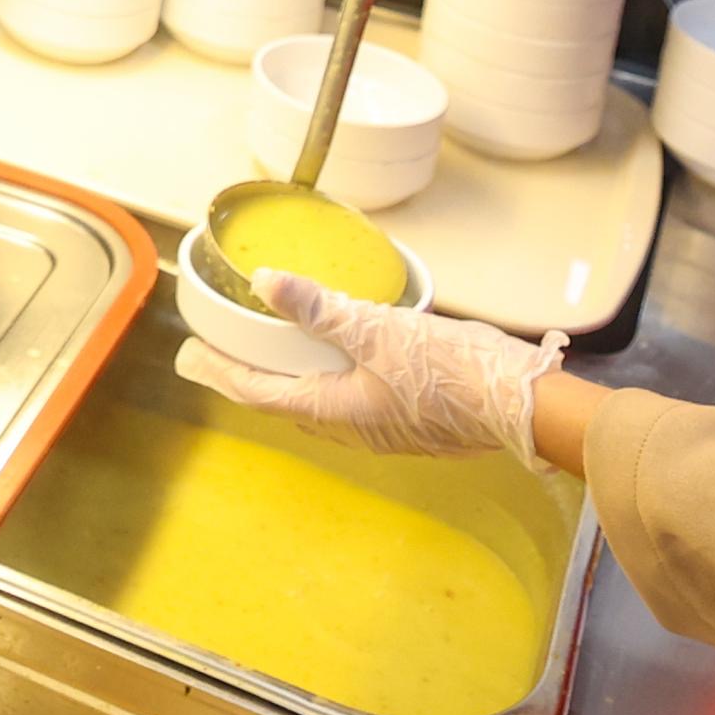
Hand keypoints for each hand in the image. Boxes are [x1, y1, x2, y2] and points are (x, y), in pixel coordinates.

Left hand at [173, 276, 566, 461]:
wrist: (523, 405)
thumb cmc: (452, 370)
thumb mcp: (379, 330)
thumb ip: (320, 308)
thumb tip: (266, 283)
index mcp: (336, 410)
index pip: (259, 393)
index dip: (221, 373)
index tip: (191, 359)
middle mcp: (354, 429)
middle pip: (287, 402)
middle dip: (252, 378)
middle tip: (225, 354)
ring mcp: (385, 431)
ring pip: (324, 404)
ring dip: (295, 379)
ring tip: (280, 353)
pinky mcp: (414, 424)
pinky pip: (357, 402)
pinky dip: (335, 380)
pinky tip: (347, 359)